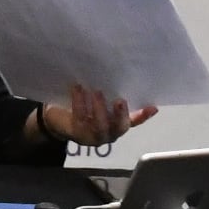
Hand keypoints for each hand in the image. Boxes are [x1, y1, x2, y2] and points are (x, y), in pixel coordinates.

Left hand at [36, 83, 157, 149]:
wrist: (55, 118)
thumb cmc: (82, 106)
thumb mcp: (97, 99)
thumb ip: (109, 93)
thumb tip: (121, 71)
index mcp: (117, 125)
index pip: (133, 121)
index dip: (144, 116)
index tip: (153, 107)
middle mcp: (108, 134)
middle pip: (119, 127)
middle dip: (120, 114)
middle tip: (120, 100)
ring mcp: (93, 137)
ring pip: (100, 126)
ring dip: (99, 109)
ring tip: (96, 91)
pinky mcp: (77, 134)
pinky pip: (80, 119)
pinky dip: (79, 102)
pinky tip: (78, 89)